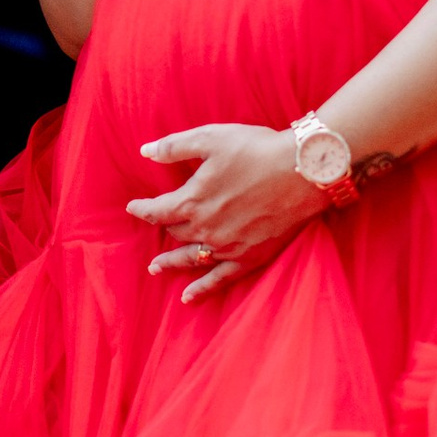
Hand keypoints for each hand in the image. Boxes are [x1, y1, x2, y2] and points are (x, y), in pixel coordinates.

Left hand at [128, 122, 319, 304]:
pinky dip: (202, 289)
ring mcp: (227, 246)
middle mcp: (205, 228)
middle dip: (163, 228)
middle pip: (175, 232)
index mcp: (192, 200)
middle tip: (157, 227)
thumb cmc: (256, 149)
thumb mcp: (211, 138)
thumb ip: (175, 147)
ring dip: (171, 263)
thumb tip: (145, 151)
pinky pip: (220, 278)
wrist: (302, 171)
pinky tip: (188, 298)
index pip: (157, 211)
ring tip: (156, 268)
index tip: (134, 207)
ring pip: (190, 258)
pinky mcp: (250, 257)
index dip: (142, 209)